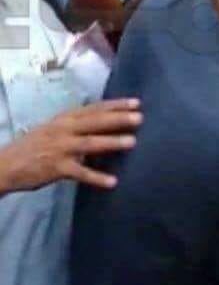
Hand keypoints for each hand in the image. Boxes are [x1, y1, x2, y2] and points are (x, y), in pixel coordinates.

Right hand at [0, 99, 142, 192]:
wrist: (5, 164)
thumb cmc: (35, 145)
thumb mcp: (55, 128)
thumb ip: (78, 124)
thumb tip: (107, 121)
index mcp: (65, 118)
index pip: (94, 108)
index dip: (115, 105)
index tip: (136, 103)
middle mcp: (64, 130)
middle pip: (95, 122)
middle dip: (118, 119)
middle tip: (139, 118)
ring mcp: (60, 148)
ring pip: (90, 144)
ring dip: (111, 142)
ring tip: (132, 142)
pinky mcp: (56, 168)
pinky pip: (80, 173)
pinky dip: (96, 178)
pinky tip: (113, 182)